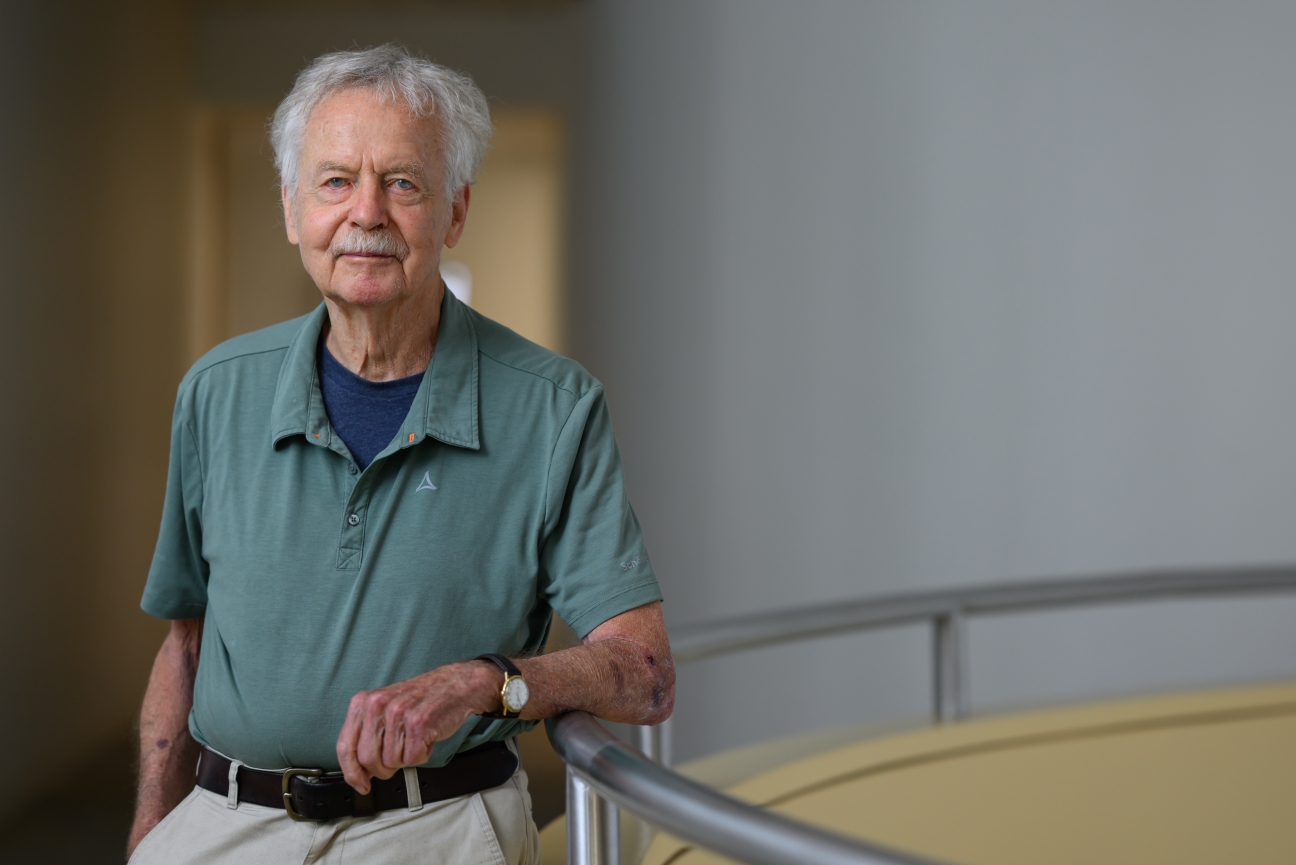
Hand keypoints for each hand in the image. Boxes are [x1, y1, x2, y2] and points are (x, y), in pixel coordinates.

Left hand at [336, 661, 500, 793]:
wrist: (454, 685)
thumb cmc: (420, 700)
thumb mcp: (384, 710)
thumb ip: (367, 735)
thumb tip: (358, 771)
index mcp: (364, 702)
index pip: (346, 746)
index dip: (351, 772)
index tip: (360, 784)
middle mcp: (377, 705)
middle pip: (367, 759)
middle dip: (382, 769)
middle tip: (396, 759)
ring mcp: (398, 713)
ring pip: (391, 762)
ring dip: (406, 758)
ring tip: (414, 740)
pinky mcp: (418, 722)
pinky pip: (412, 759)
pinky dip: (421, 755)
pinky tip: (426, 739)